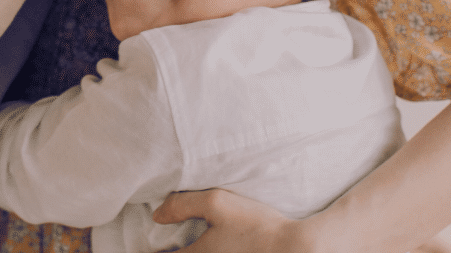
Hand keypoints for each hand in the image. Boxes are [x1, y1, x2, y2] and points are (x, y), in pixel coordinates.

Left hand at [156, 189, 309, 252]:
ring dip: (192, 250)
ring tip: (191, 241)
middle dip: (174, 250)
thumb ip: (182, 204)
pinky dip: (208, 251)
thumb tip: (157, 215)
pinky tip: (216, 242)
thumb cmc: (256, 226)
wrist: (297, 247)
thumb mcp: (217, 203)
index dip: (155, 248)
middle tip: (169, 241)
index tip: (153, 242)